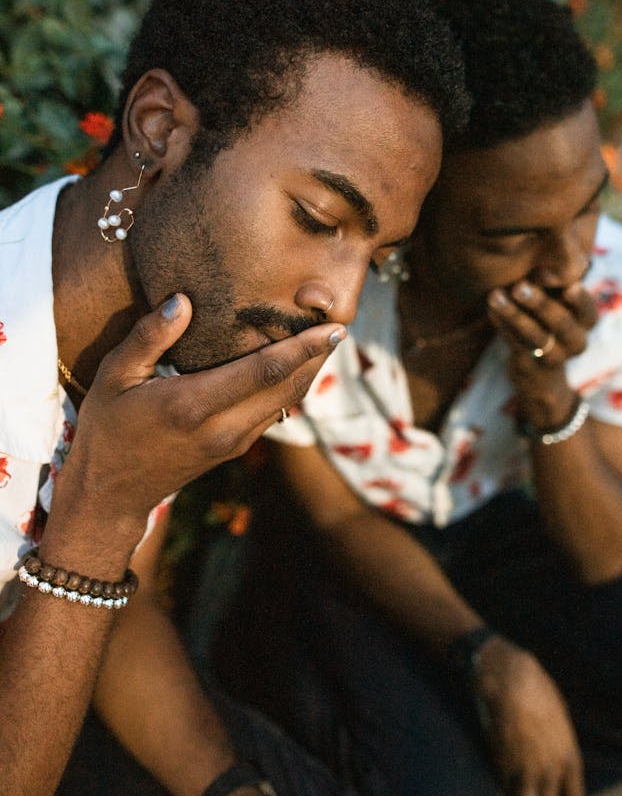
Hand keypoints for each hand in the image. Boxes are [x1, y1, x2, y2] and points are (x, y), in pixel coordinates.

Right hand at [55, 294, 344, 540]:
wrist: (110, 494)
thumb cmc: (106, 428)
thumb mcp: (113, 376)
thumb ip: (149, 337)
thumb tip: (183, 301)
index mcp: (193, 405)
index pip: (264, 371)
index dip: (303, 348)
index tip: (333, 327)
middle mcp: (222, 427)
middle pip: (289, 386)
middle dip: (319, 356)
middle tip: (341, 322)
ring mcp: (234, 442)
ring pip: (286, 401)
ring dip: (310, 371)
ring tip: (326, 338)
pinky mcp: (236, 449)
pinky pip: (275, 412)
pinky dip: (291, 386)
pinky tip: (297, 365)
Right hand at [473, 635, 583, 795]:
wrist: (513, 683)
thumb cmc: (537, 691)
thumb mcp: (560, 719)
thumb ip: (561, 744)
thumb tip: (558, 757)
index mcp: (570, 757)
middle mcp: (551, 770)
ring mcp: (527, 770)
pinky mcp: (504, 766)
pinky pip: (504, 791)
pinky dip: (502, 791)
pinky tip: (500, 783)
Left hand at [487, 280, 596, 428]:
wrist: (540, 373)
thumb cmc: (548, 320)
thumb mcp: (558, 301)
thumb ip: (555, 281)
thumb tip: (548, 247)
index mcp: (586, 321)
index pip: (588, 310)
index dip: (579, 300)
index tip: (568, 285)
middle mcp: (575, 341)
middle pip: (562, 324)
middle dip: (540, 304)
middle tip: (519, 286)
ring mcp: (554, 358)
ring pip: (536, 337)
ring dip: (514, 314)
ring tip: (495, 296)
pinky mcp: (530, 367)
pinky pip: (516, 345)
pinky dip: (502, 325)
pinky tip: (491, 308)